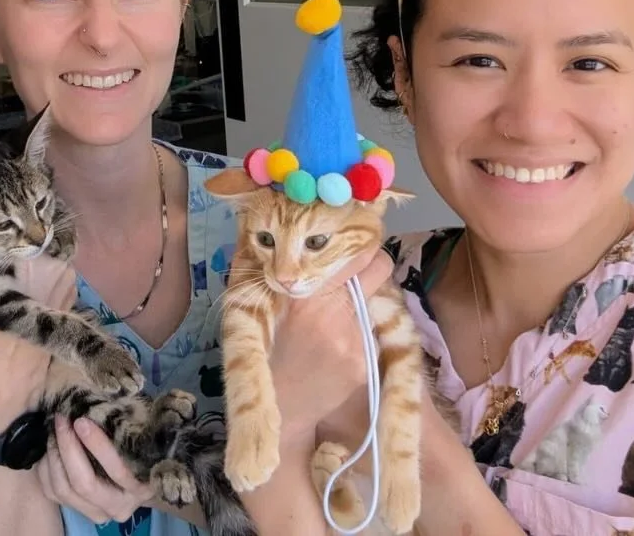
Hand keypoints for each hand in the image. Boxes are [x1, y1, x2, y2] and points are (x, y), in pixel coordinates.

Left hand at [35, 415, 154, 524]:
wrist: (135, 477)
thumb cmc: (138, 449)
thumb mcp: (138, 441)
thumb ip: (126, 430)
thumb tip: (103, 402)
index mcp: (141, 489)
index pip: (118, 471)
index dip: (97, 446)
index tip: (81, 421)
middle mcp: (118, 507)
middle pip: (84, 483)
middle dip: (68, 448)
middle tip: (62, 420)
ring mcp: (95, 513)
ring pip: (63, 489)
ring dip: (54, 456)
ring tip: (54, 430)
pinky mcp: (75, 511)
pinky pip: (51, 492)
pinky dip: (45, 468)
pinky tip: (50, 448)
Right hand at [268, 248, 394, 444]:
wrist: (281, 404)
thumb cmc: (265, 344)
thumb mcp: (254, 302)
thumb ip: (260, 265)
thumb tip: (260, 228)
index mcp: (306, 296)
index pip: (355, 255)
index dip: (359, 244)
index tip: (355, 240)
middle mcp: (334, 315)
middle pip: (379, 267)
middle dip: (373, 262)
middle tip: (361, 265)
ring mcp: (354, 340)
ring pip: (378, 297)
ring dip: (367, 295)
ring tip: (346, 303)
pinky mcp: (365, 361)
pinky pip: (372, 330)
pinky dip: (362, 328)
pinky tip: (342, 338)